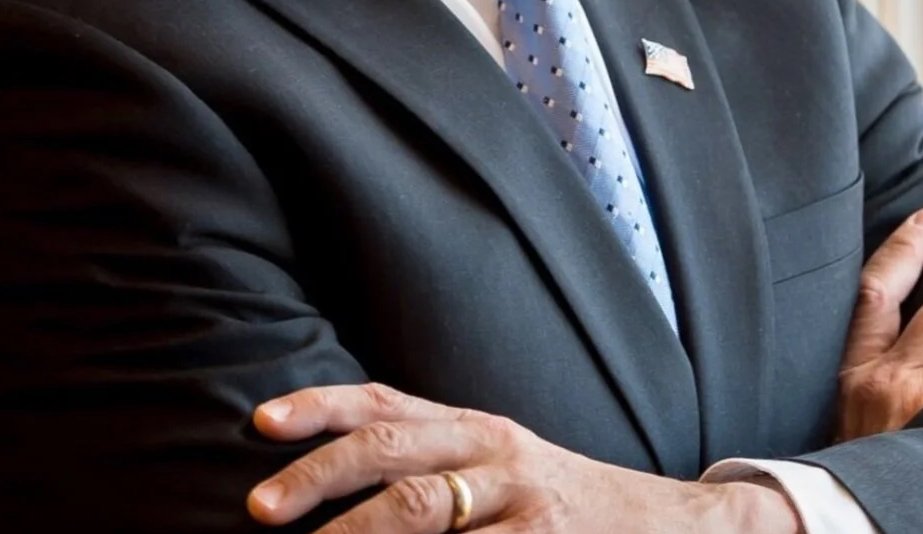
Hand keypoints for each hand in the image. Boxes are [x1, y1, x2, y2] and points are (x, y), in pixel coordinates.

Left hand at [247, 382, 798, 532]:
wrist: (663, 526)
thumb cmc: (552, 503)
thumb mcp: (490, 467)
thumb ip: (427, 464)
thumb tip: (326, 482)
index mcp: (468, 425)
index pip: (382, 401)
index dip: (319, 406)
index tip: (260, 422)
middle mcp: (489, 446)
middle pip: (392, 447)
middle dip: (320, 474)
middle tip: (259, 507)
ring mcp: (519, 497)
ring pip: (424, 506)